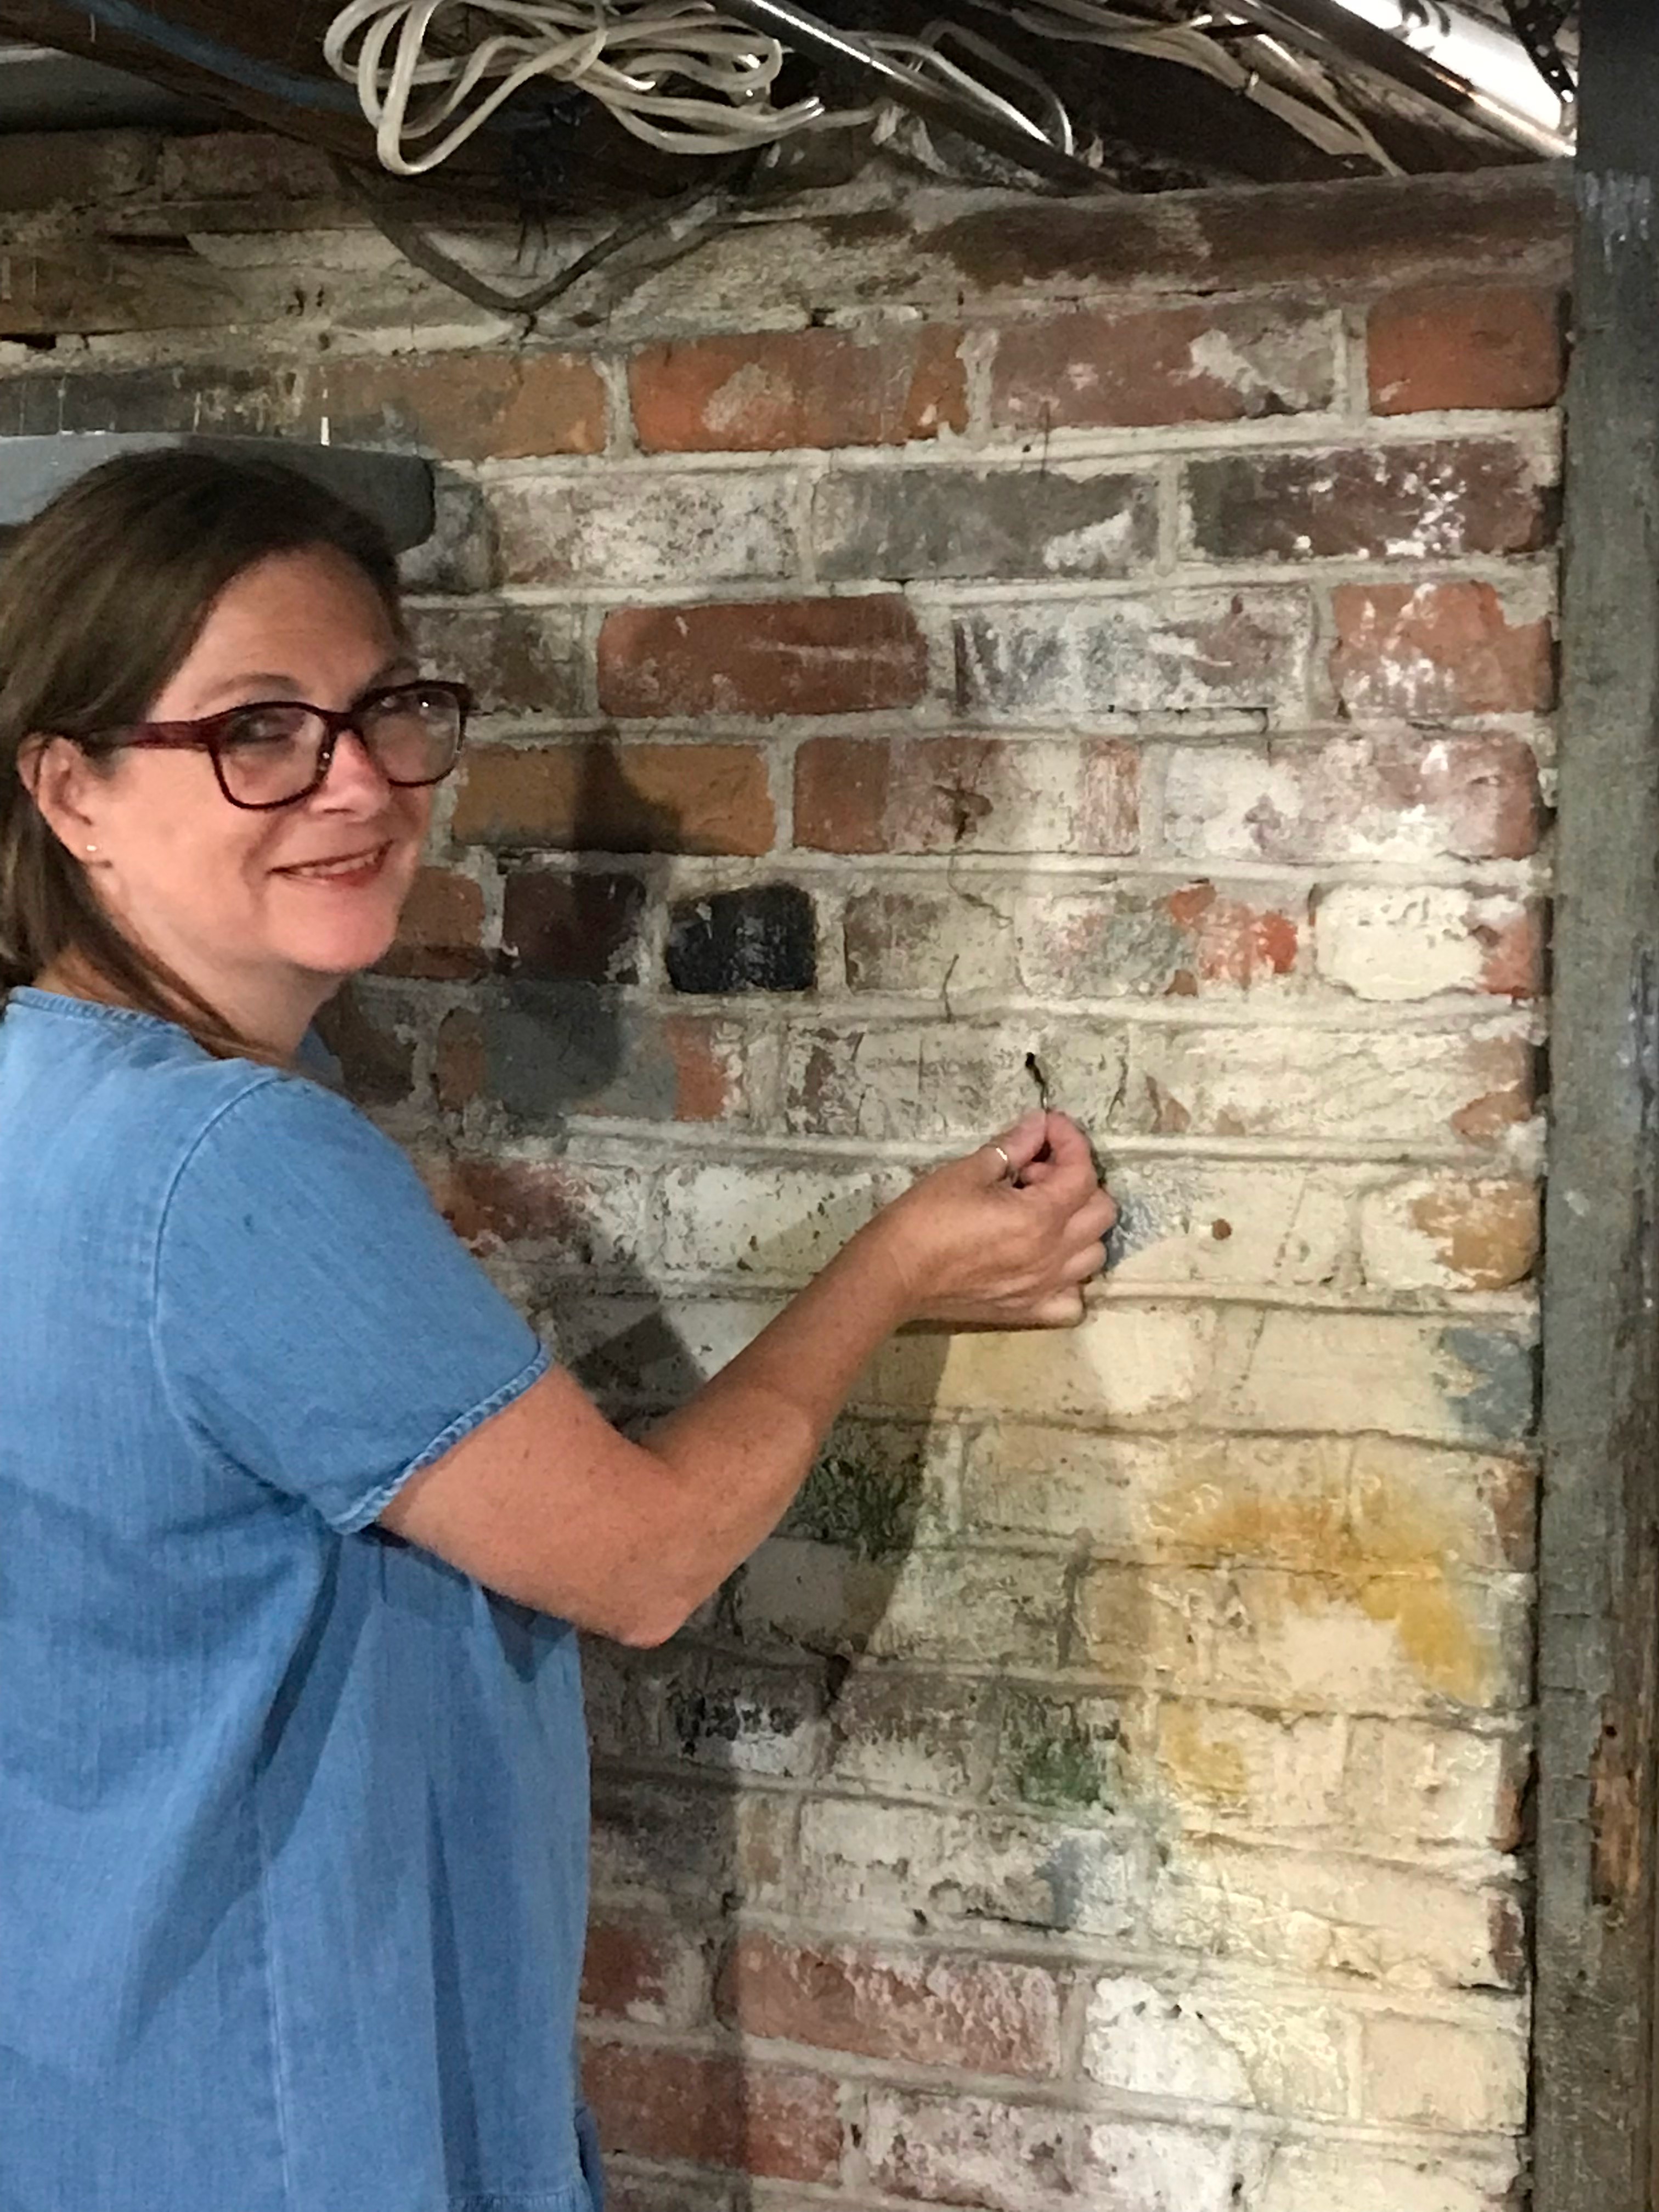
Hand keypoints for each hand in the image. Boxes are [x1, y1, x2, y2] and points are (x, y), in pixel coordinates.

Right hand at [859, 1109, 1117, 1329]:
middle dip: (1078, 1181)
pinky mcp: (1028, 1312)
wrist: (893, 1273)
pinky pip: (1073, 1301)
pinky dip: (1070, 1280)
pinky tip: (1045, 1263)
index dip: (1069, 1139)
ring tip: (1042, 1215)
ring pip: (1094, 1255)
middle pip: (1102, 1212)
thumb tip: (1038, 1125)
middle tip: (1036, 1174)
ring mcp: (1045, 1288)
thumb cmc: (926, 1217)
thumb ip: (1013, 1147)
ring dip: (1079, 1227)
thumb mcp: (968, 1171)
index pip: (1081, 1171)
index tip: (1047, 1126)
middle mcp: (1053, 1255)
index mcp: (1041, 1216)